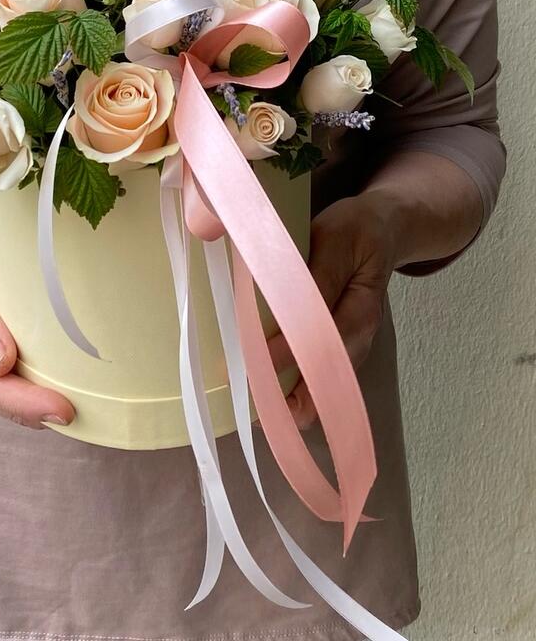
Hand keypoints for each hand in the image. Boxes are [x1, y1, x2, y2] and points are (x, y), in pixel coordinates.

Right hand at [0, 209, 75, 429]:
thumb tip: (0, 364)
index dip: (24, 403)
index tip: (60, 409)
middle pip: (2, 397)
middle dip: (39, 408)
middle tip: (84, 413)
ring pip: (12, 391)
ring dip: (43, 398)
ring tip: (85, 405)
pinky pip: (18, 373)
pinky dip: (42, 380)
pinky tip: (71, 381)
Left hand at [266, 192, 396, 429]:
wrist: (384, 226)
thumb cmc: (354, 231)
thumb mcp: (334, 239)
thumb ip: (314, 273)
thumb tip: (281, 298)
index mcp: (362, 304)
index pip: (326, 336)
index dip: (291, 352)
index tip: (258, 364)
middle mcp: (361, 330)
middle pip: (331, 370)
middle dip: (300, 396)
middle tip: (264, 415)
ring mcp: (354, 337)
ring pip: (330, 375)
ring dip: (301, 397)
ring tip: (267, 416)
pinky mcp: (341, 336)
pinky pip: (325, 366)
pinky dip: (302, 382)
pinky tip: (276, 395)